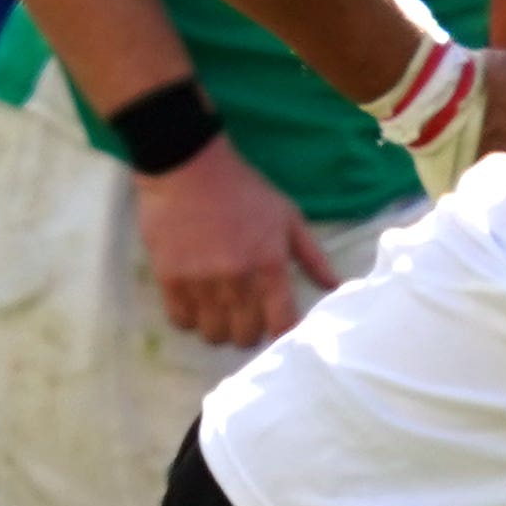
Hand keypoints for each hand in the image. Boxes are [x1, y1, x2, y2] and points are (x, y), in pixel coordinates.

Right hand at [134, 136, 335, 347]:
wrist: (189, 168)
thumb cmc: (244, 191)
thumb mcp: (289, 218)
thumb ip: (313, 257)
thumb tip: (336, 287)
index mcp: (271, 267)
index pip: (282, 325)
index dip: (282, 333)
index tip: (278, 327)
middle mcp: (238, 281)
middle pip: (246, 337)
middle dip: (249, 332)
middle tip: (246, 317)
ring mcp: (201, 282)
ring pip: (213, 334)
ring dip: (219, 329)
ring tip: (220, 312)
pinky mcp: (169, 279)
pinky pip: (181, 321)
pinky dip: (190, 319)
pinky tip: (196, 304)